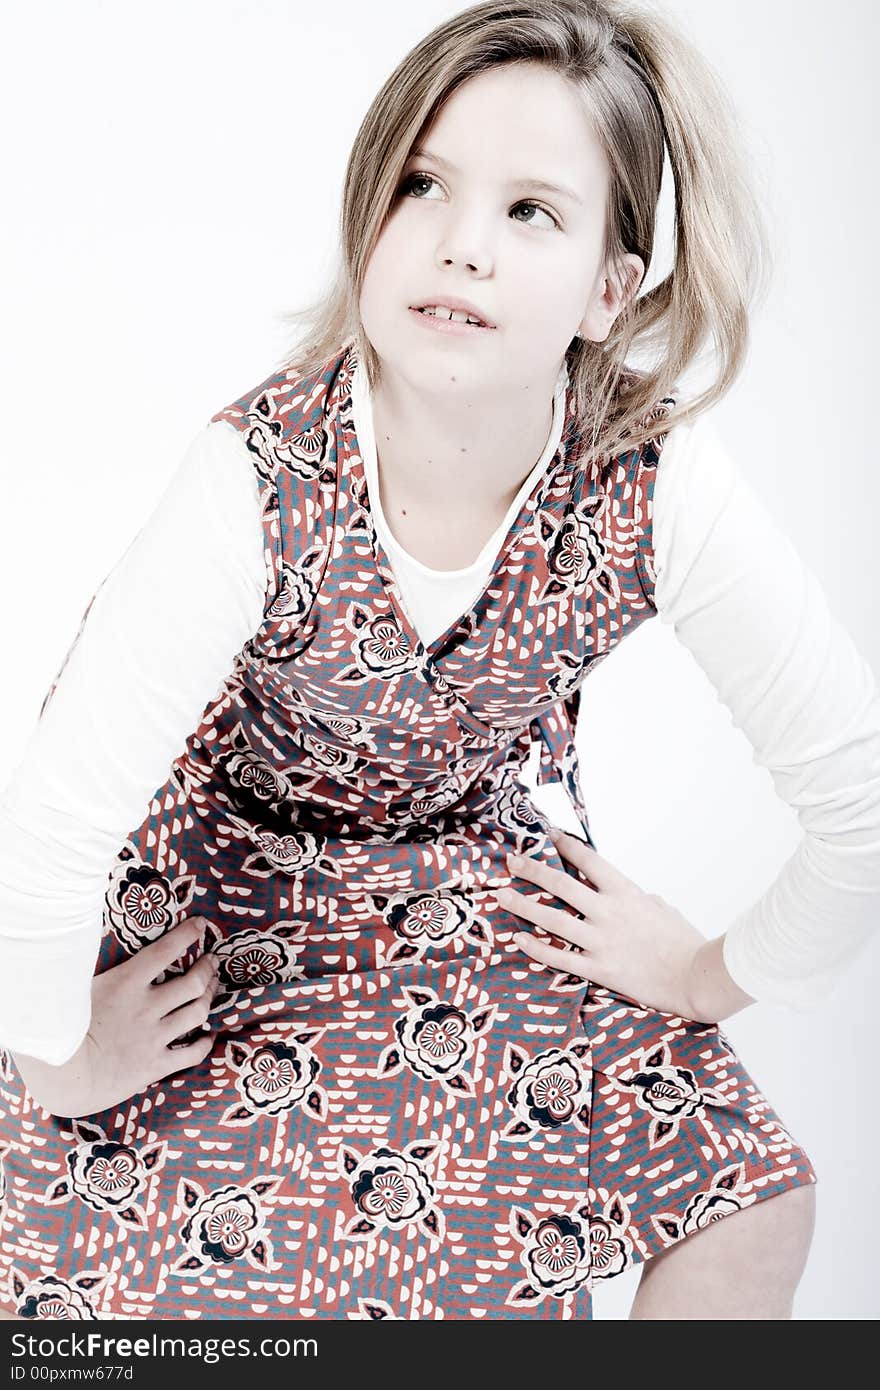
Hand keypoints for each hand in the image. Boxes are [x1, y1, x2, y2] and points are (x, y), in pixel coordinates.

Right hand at [11, 916, 222, 1117]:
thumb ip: (92, 967)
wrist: (62, 1075)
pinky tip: (210, 1034)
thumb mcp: (75, 987)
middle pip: (193, 981)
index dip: (187, 934)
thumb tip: (83, 943)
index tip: (201, 925)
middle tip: (213, 961)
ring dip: (210, 997)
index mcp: (126, 983)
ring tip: (214, 987)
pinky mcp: (155, 1065)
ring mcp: (154, 1037)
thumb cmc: (59, 1027)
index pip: (165, 949)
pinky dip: (206, 1041)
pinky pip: (192, 1052)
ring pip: (198, 1011)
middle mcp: (147, 1007)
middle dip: (207, 968)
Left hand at [497, 828, 752, 1022]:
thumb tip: (638, 898)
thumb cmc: (686, 943)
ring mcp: (601, 941)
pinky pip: (560, 957)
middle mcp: (608, 912)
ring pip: (552, 918)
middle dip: (532, 870)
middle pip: (561, 884)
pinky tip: (518, 939)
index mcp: (626, 893)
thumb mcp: (664, 910)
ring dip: (523, 905)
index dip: (566, 846)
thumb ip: (643, 900)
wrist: (697, 977)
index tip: (548, 836)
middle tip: (511, 861)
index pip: (589, 861)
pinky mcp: (599, 969)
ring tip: (501, 895)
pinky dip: (536, 948)